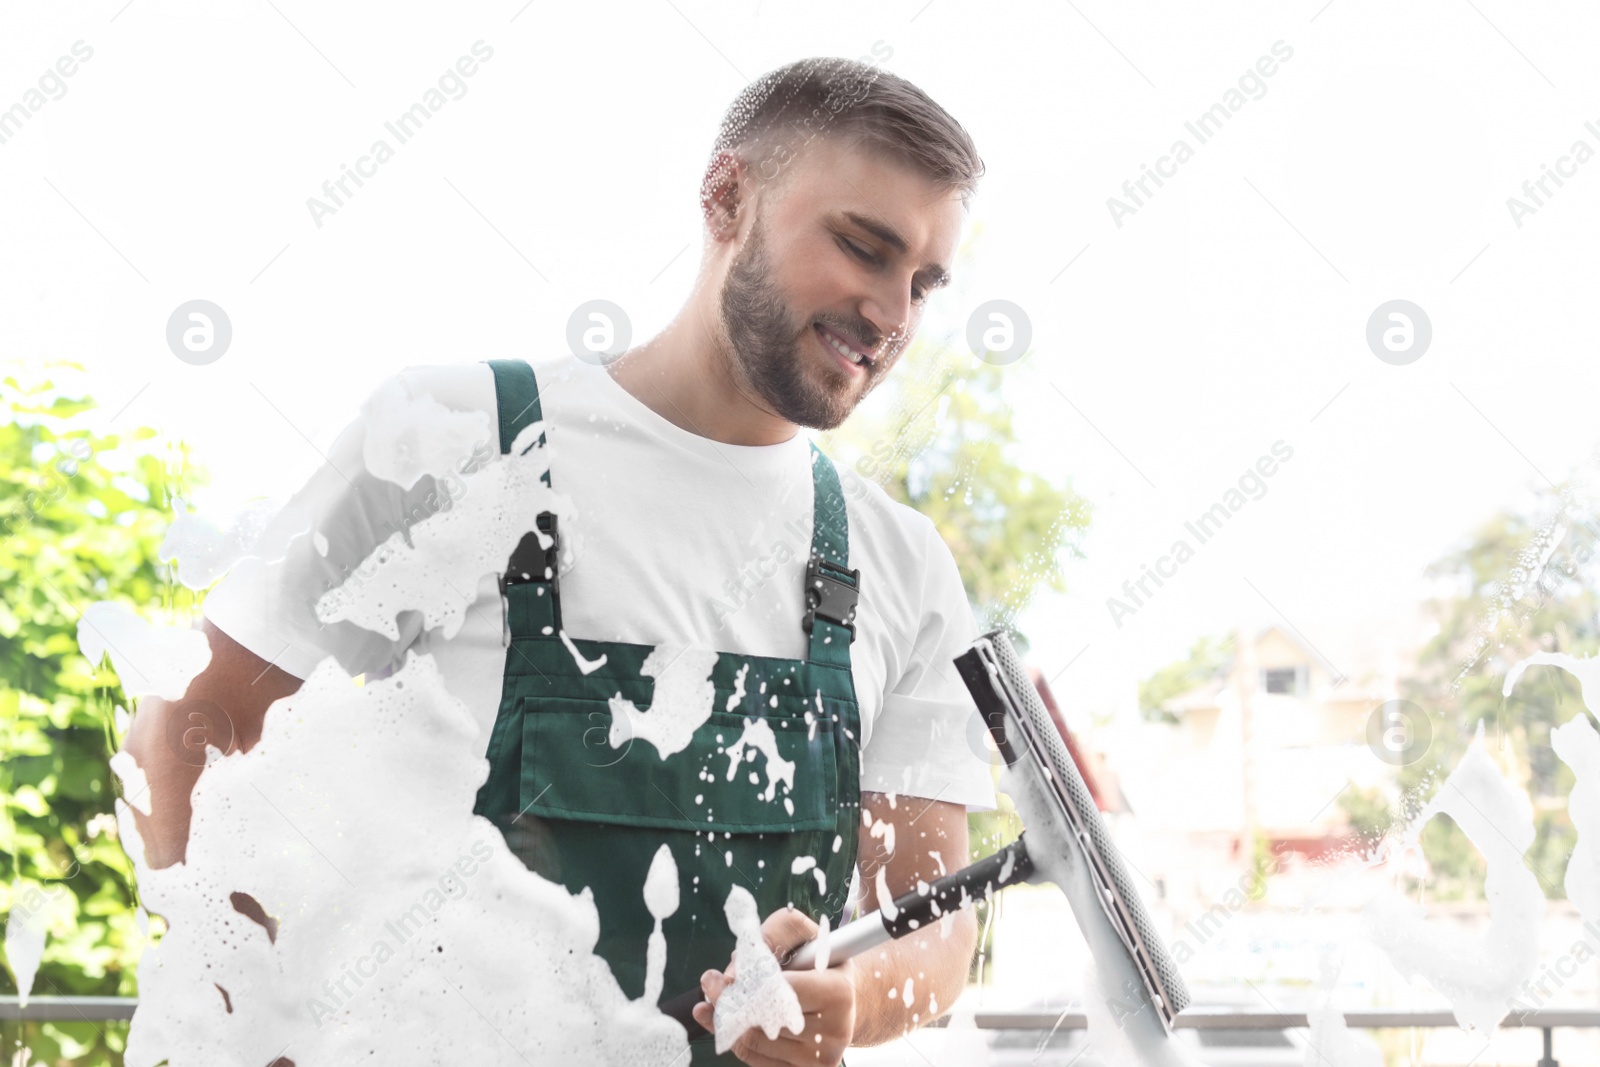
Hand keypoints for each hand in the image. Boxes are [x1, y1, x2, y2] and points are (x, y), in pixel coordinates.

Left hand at [690, 905, 855, 1065]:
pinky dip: (735, 1041)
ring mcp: (821, 1059)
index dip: (745, 983)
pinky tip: (722, 1024)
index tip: (720, 976)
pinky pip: (757, 1061)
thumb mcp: (803, 934)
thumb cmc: (818, 961)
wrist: (847, 999)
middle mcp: (835, 1032)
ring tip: (714, 1003)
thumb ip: (770, 937)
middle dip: (728, 1002)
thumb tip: (732, 975)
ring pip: (755, 1043)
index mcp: (838, 993)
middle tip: (708, 986)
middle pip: (763, 1020)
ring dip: (727, 1022)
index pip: (778, 990)